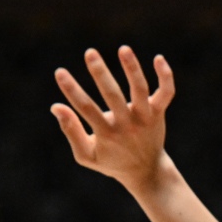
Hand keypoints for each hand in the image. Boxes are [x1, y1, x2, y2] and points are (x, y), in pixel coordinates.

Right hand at [53, 46, 175, 191]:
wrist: (146, 172)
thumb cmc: (111, 161)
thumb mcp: (86, 155)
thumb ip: (71, 131)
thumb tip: (55, 106)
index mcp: (107, 134)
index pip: (86, 109)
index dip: (72, 90)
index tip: (60, 72)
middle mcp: (127, 124)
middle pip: (113, 96)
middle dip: (101, 74)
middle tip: (90, 53)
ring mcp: (144, 118)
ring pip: (140, 90)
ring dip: (132, 69)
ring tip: (123, 49)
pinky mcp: (158, 112)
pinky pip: (166, 93)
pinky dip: (165, 77)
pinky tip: (159, 58)